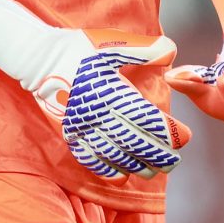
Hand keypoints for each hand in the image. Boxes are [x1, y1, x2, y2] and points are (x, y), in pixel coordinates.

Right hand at [55, 37, 187, 178]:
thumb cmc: (79, 48)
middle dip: (158, 155)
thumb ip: (144, 50)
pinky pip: (89, 158)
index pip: (147, 119)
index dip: (169, 132)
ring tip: (154, 171)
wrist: (38, 58)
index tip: (186, 138)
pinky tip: (121, 178)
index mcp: (112, 91)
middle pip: (134, 142)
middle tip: (174, 161)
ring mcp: (82, 126)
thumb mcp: (111, 44)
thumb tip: (172, 52)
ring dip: (137, 166)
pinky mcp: (69, 133)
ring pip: (114, 155)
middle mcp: (97, 113)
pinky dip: (106, 170)